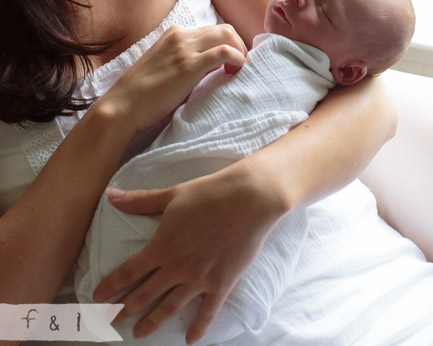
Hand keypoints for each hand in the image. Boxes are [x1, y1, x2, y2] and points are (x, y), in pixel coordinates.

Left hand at [92, 166, 280, 342]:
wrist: (247, 199)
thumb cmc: (208, 193)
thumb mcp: (171, 195)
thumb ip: (140, 201)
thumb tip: (110, 195)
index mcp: (162, 246)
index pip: (128, 271)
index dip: (111, 285)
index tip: (97, 296)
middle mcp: (177, 267)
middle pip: (144, 294)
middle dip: (124, 309)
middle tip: (110, 321)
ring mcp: (199, 279)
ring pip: (170, 307)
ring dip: (152, 322)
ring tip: (139, 334)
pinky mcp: (221, 284)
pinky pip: (207, 312)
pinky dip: (198, 328)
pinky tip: (190, 340)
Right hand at [96, 24, 246, 132]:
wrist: (124, 104)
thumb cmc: (143, 91)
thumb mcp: (165, 65)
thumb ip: (185, 59)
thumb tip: (212, 65)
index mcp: (173, 33)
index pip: (210, 29)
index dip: (226, 43)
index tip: (231, 60)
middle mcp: (180, 35)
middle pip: (223, 29)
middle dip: (237, 44)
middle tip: (239, 65)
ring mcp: (185, 49)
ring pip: (227, 35)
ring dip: (239, 51)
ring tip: (237, 70)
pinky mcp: (189, 65)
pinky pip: (224, 52)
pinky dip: (237, 59)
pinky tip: (236, 71)